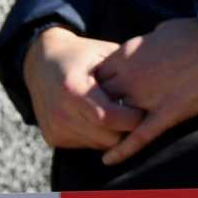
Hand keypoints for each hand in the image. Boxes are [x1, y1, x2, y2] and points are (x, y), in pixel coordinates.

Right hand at [23, 25, 141, 151]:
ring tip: (121, 116)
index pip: (108, 117)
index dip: (131, 119)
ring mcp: (54, 127)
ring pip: (97, 144)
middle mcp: (60, 112)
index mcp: (73, 89)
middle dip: (126, 130)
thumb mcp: (102, 53)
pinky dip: (99, 136)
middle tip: (139, 117)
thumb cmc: (81, 55)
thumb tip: (156, 80)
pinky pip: (85, 145)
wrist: (41, 63)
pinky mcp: (52, 138)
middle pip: (105, 136)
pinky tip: (102, 120)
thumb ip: (124, 69)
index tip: (146, 113)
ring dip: (113, 135)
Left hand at [89, 18, 197, 167]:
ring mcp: (146, 98)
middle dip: (98, 107)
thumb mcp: (163, 29)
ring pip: (114, 119)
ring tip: (104, 137)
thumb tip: (148, 45)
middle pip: (98, 98)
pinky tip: (109, 160)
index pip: (97, 75)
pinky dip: (122, 150)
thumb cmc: (197, 33)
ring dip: (109, 127)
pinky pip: (139, 136)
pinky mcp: (167, 114)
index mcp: (127, 55)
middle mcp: (130, 78)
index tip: (101, 91)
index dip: (97, 85)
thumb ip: (147, 41)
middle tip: (101, 115)